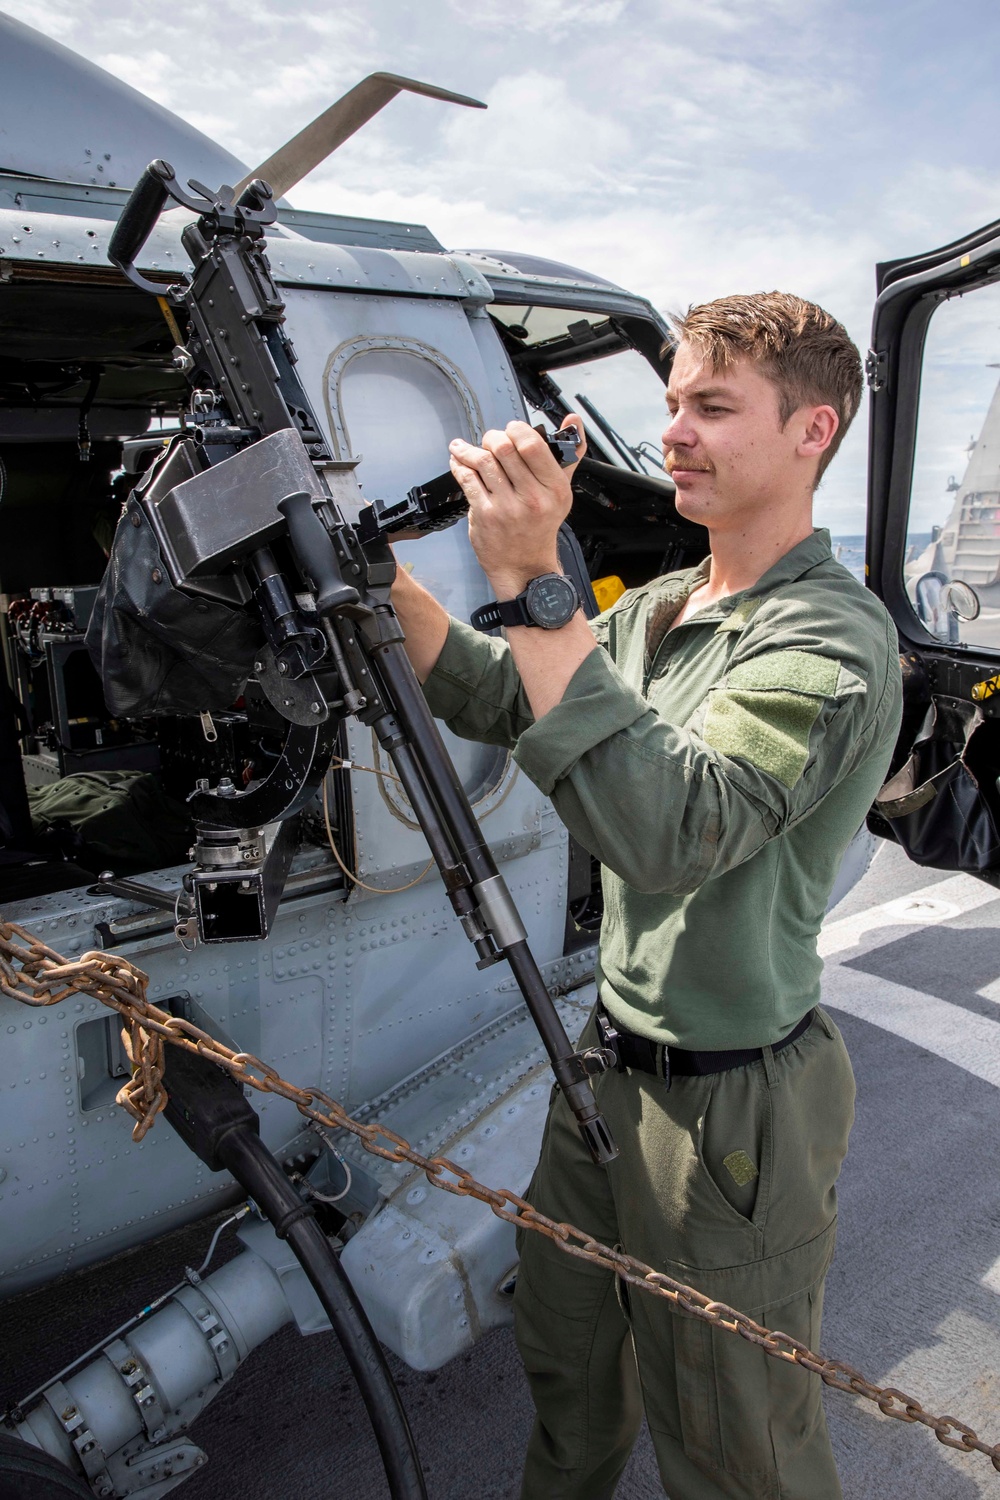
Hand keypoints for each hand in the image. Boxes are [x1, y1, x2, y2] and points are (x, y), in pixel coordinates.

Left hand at [448, 416, 585, 597]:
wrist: (524, 566)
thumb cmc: (540, 526)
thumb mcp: (560, 493)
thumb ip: (567, 455)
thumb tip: (573, 420)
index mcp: (555, 488)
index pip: (532, 445)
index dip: (516, 430)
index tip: (511, 430)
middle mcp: (533, 498)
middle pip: (504, 448)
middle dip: (491, 437)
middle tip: (488, 441)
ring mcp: (507, 508)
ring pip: (482, 462)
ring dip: (469, 450)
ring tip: (464, 448)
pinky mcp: (485, 515)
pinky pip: (468, 480)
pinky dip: (459, 466)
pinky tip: (458, 462)